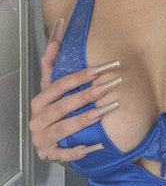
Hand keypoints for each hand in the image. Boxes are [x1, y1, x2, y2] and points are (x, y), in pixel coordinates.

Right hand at [29, 19, 120, 162]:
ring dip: (83, 120)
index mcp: (40, 100)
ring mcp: (42, 138)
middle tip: (107, 88)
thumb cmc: (54, 111)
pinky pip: (62, 154)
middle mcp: (38, 118)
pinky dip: (75, 151)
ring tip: (102, 113)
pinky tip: (90, 147)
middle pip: (62, 106)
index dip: (78, 78)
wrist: (48, 143)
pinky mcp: (49, 154)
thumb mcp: (52, 88)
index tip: (98, 70)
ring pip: (63, 128)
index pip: (58, 85)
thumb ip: (53, 62)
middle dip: (85, 96)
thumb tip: (57, 31)